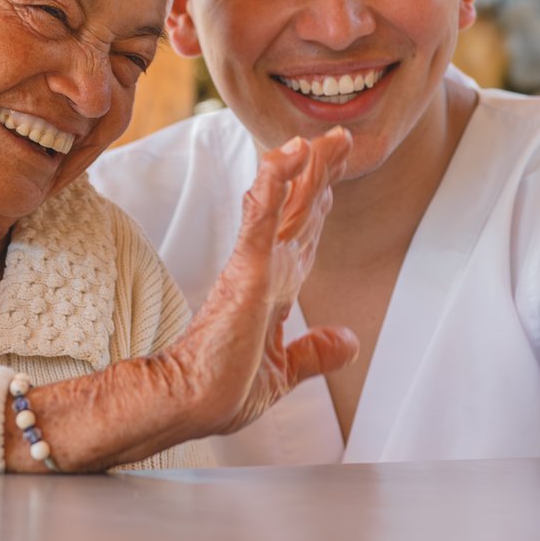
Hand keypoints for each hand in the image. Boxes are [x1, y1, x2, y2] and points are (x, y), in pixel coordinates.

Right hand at [166, 128, 357, 434]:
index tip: (334, 169)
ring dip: (304, 168)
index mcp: (276, 290)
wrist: (191, 404)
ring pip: (287, 204)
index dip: (320, 200)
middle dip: (322, 172)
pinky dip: (276, 183)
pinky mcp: (247, 269)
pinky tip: (287, 155)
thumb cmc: (222, 391)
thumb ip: (313, 352)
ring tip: (320, 136)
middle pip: (303, 210)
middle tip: (340, 137)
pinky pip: (264, 217)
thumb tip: (348, 340)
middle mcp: (269, 271)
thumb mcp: (282, 372)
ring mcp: (258, 266)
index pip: (305, 234)